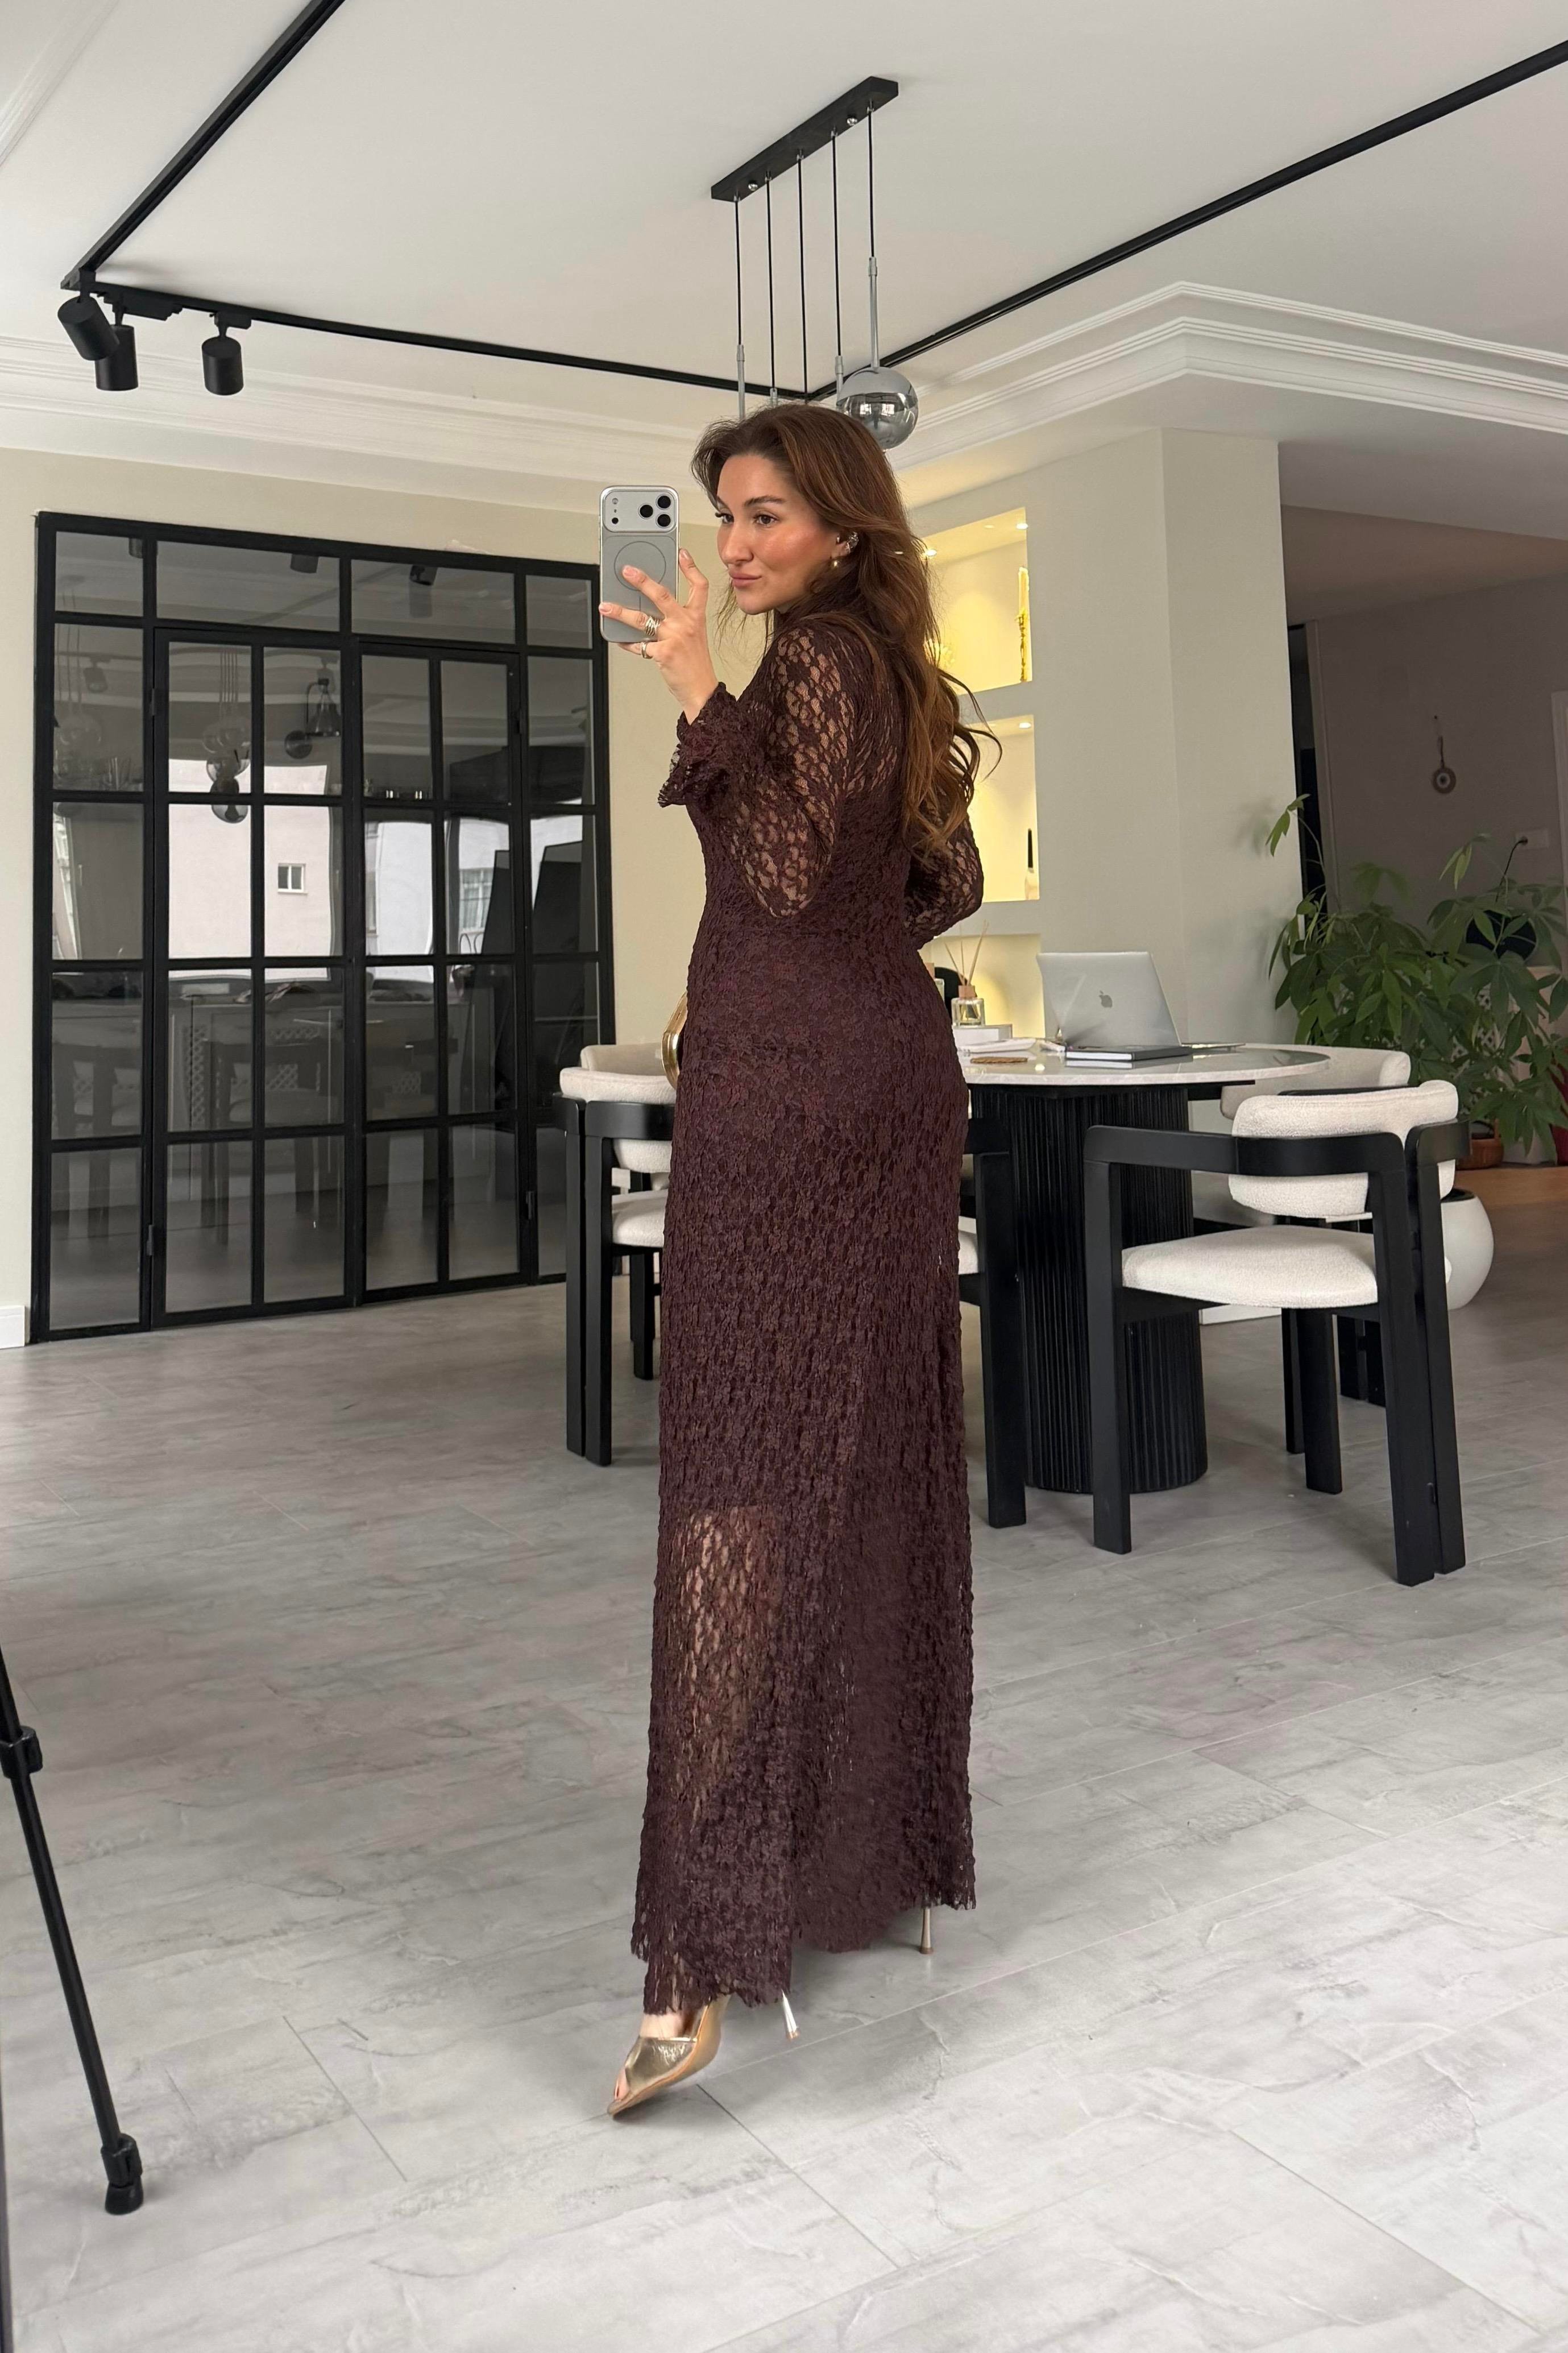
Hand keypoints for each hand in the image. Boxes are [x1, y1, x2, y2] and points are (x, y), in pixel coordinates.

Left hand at [600, 550, 718, 720]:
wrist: (701, 690)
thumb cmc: (695, 664)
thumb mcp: (693, 636)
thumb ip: (676, 620)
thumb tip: (649, 609)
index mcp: (696, 617)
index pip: (699, 586)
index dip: (691, 567)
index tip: (681, 554)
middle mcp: (686, 624)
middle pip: (662, 595)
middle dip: (642, 580)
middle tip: (627, 571)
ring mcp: (674, 638)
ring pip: (642, 619)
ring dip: (620, 612)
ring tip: (606, 607)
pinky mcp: (663, 653)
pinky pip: (638, 644)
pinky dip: (626, 642)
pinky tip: (619, 639)